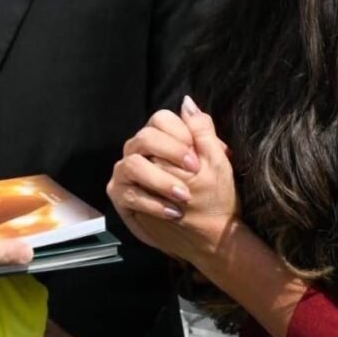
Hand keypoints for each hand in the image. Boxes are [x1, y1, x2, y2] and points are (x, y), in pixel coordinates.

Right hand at [107, 97, 239, 265]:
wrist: (208, 234)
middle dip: (170, 153)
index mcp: (161, 138)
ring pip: (133, 165)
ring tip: (184, 196)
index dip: (178, 133)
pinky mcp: (121, 197)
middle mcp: (139, 151)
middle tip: (194, 170)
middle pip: (144, 138)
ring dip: (160, 180)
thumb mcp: (215, 161)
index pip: (159, 119)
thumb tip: (187, 102)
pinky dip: (154, 203)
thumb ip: (202, 130)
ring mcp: (126, 173)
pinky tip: (174, 213)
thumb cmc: (213, 195)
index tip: (197, 156)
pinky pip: (130, 194)